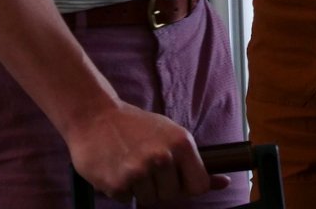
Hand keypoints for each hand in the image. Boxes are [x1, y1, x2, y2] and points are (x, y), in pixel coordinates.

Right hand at [64, 102, 226, 204]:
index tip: (175, 178)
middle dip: (158, 186)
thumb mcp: (168, 134)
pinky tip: (115, 167)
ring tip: (128, 163)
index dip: (186, 185)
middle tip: (144, 164)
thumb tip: (222, 182)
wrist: (93, 115)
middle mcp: (163, 157)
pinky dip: (120, 188)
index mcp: (181, 143)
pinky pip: (126, 200)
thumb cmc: (133, 125)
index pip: (198, 185)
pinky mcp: (118, 183)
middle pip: (171, 196)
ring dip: (138, 188)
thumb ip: (192, 161)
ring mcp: (140, 171)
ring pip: (148, 200)